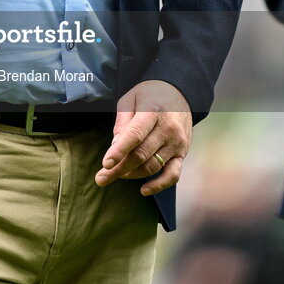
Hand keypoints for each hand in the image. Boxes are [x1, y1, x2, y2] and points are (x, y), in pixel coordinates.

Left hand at [95, 80, 192, 194]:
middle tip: (101, 177)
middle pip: (141, 154)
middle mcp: (167, 128)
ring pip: (152, 166)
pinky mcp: (182, 153)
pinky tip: (143, 190)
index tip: (105, 164)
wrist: (179, 92)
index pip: (135, 135)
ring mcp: (177, 142)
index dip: (119, 151)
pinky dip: (159, 185)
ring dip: (132, 175)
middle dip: (119, 168)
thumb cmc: (149, 95)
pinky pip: (173, 175)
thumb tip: (115, 147)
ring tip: (114, 176)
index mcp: (152, 111)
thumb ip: (122, 122)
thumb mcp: (131, 99)